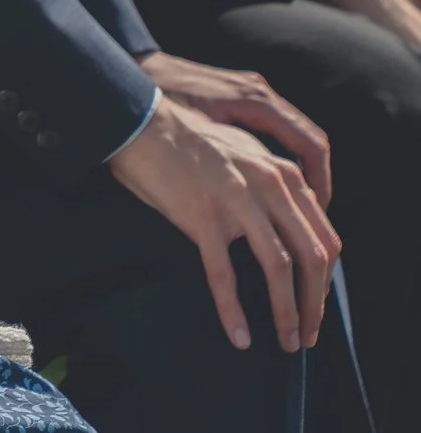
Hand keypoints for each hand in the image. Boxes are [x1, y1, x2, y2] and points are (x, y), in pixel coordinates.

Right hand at [107, 92, 338, 352]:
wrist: (138, 121)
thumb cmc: (187, 141)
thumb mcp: (245, 153)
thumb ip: (274, 185)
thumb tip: (291, 224)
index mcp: (283, 174)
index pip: (325, 238)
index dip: (326, 281)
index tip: (315, 305)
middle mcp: (268, 186)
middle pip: (312, 256)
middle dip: (314, 304)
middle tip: (306, 335)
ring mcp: (235, 201)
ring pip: (278, 267)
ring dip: (287, 312)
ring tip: (285, 341)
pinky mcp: (200, 216)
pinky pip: (224, 273)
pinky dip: (234, 310)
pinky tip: (239, 335)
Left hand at [137, 50, 332, 204]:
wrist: (124, 70)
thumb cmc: (152, 99)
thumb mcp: (189, 133)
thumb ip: (222, 158)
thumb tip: (249, 199)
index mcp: (255, 101)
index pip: (310, 144)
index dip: (319, 182)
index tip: (317, 215)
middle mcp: (260, 94)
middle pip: (309, 142)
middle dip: (315, 182)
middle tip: (312, 220)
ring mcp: (250, 93)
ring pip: (294, 137)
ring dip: (299, 171)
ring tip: (294, 210)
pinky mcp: (236, 97)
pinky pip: (274, 131)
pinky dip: (279, 158)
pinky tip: (266, 186)